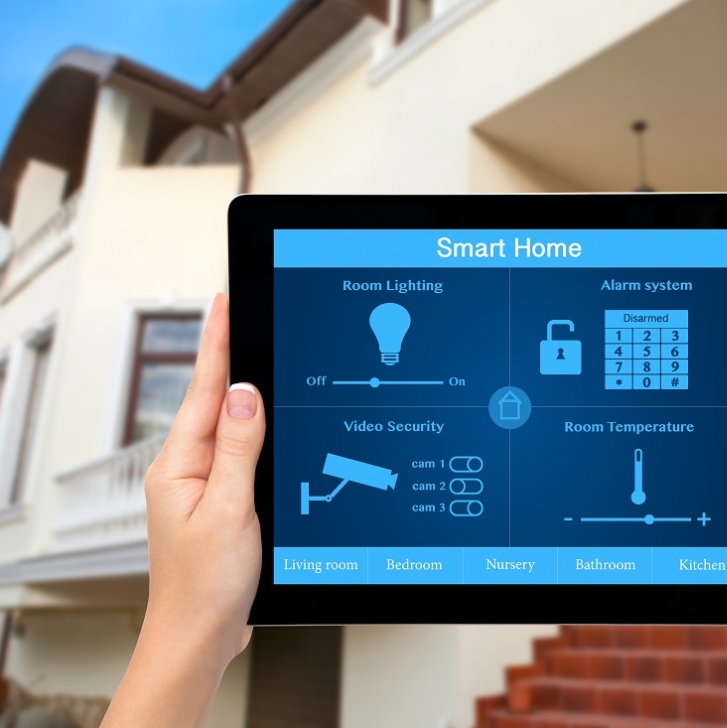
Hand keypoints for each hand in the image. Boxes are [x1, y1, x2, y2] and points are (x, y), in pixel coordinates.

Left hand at [102, 293, 264, 727]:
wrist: (200, 634)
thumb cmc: (205, 584)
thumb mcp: (228, 509)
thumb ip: (237, 447)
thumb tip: (245, 392)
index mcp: (179, 465)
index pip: (205, 390)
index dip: (218, 342)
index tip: (224, 301)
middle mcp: (185, 469)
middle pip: (214, 400)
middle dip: (229, 354)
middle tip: (244, 312)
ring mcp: (201, 485)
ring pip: (228, 426)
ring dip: (243, 391)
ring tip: (256, 352)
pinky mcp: (219, 500)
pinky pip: (238, 452)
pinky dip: (254, 431)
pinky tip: (266, 424)